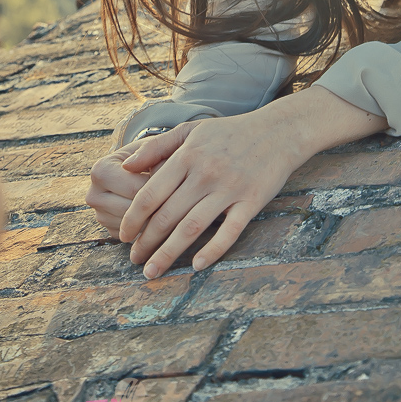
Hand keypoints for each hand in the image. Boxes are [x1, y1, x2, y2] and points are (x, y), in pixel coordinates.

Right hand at [85, 137, 178, 236]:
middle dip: (160, 208)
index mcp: (101, 170)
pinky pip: (133, 238)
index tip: (183, 186)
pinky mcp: (110, 230)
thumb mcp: (155, 145)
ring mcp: (100, 216)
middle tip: (183, 202)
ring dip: (156, 222)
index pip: (136, 190)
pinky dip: (150, 231)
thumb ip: (150, 150)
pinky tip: (162, 218)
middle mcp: (94, 195)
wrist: (143, 167)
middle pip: (133, 212)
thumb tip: (131, 165)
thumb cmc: (152, 155)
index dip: (163, 189)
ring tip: (174, 209)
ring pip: (134, 229)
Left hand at [117, 86, 386, 277]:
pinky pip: (229, 232)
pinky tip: (196, 266)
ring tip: (152, 271)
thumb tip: (124, 166)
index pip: (150, 193)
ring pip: (192, 228)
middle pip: (167, 215)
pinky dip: (212, 251)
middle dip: (146, 242)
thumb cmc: (230, 132)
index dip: (132, 218)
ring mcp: (229, 188)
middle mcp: (205, 173)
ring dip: (168, 253)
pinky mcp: (251, 201)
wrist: (278, 132)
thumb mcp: (191, 130)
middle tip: (134, 260)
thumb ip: (157, 146)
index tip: (122, 236)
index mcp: (187, 155)